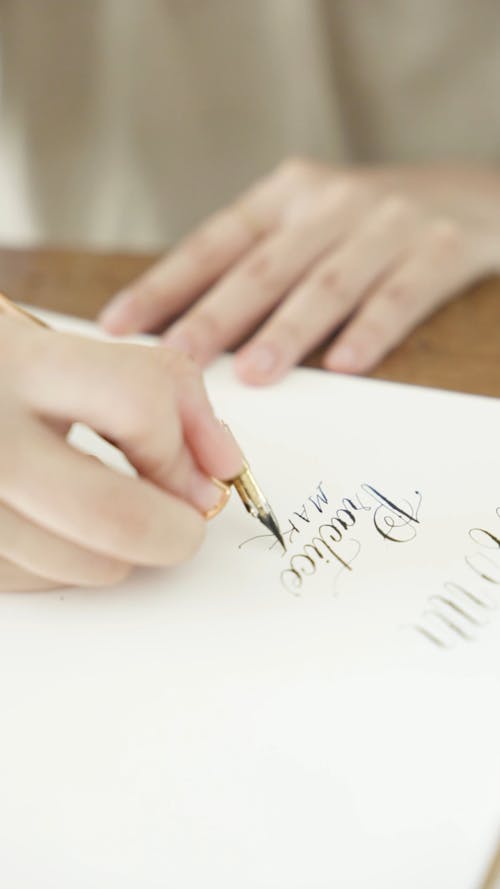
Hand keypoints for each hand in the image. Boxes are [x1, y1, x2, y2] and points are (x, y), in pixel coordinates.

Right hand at [0, 316, 241, 590]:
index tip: (194, 477)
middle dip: (171, 534)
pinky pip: (24, 580)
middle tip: (182, 532)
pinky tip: (53, 531)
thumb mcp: (70, 355)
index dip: (182, 451)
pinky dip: (60, 569)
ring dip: (116, 558)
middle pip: (110, 513)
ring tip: (109, 523)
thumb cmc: (1, 377)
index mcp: (18, 360)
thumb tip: (225, 470)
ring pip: (70, 564)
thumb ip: (167, 390)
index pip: (137, 402)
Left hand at [100, 161, 499, 382]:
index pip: (214, 242)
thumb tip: (186, 329)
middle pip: (263, 267)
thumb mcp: (308, 223)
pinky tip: (344, 365)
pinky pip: (400, 296)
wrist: (473, 195)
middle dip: (215, 316)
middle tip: (177, 360)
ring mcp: (388, 224)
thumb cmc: (370, 225)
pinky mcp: (440, 250)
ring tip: (253, 373)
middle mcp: (332, 203)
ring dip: (287, 331)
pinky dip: (370, 331)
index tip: (119, 324)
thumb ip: (259, 264)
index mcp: (287, 194)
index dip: (165, 284)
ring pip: (327, 284)